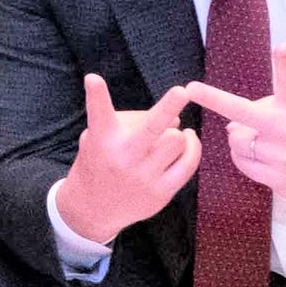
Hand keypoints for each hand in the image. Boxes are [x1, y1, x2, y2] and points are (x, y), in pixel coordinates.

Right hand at [53, 71, 203, 245]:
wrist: (93, 207)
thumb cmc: (100, 160)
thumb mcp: (98, 138)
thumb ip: (130, 122)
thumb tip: (176, 116)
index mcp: (102, 138)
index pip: (98, 112)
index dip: (96, 94)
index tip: (94, 79)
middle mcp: (123, 156)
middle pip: (152, 127)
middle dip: (168, 107)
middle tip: (181, 92)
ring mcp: (143, 176)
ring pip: (175, 140)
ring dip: (176, 133)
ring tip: (173, 133)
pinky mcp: (161, 192)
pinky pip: (187, 165)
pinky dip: (191, 148)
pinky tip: (189, 140)